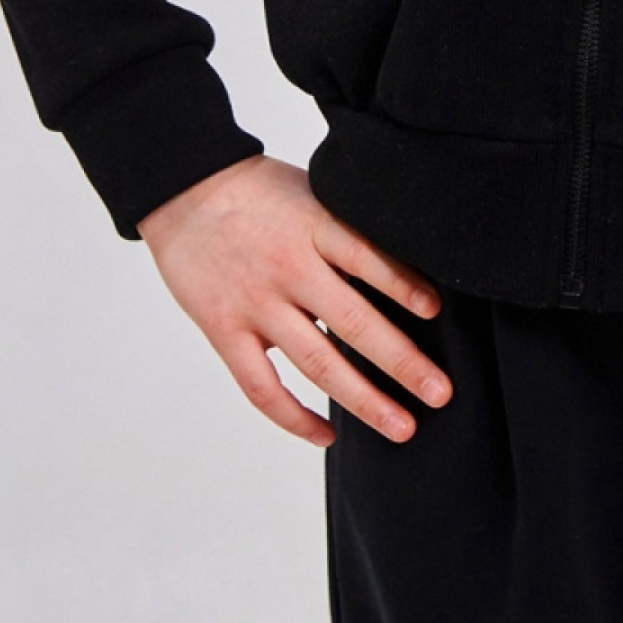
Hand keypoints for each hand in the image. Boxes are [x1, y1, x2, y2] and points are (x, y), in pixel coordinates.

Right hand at [138, 155, 450, 446]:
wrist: (183, 188)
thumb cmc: (259, 191)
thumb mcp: (312, 193)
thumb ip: (347, 232)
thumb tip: (400, 272)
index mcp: (314, 225)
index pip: (367, 257)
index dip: (403, 286)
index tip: (436, 311)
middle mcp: (288, 267)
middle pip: (352, 322)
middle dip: (401, 362)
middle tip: (439, 393)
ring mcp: (255, 303)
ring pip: (316, 363)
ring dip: (363, 400)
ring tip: (402, 426)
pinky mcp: (224, 330)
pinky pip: (262, 386)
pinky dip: (295, 416)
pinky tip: (328, 434)